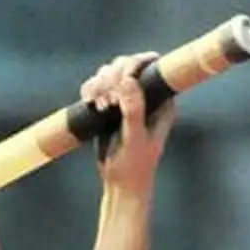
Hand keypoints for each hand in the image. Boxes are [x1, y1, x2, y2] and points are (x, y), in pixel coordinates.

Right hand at [80, 52, 175, 195]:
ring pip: (109, 75)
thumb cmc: (135, 165)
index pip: (152, 66)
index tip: (121, 79)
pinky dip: (90, 90)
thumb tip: (127, 80)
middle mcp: (145, 97)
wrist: (120, 185)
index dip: (135, 65)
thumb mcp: (135, 137)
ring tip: (97, 105)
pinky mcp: (108, 109)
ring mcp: (126, 101)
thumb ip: (133, 109)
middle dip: (112, 76)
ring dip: (99, 83)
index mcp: (161, 100)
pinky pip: (96, 88)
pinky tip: (88, 102)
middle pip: (127, 66)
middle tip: (106, 100)